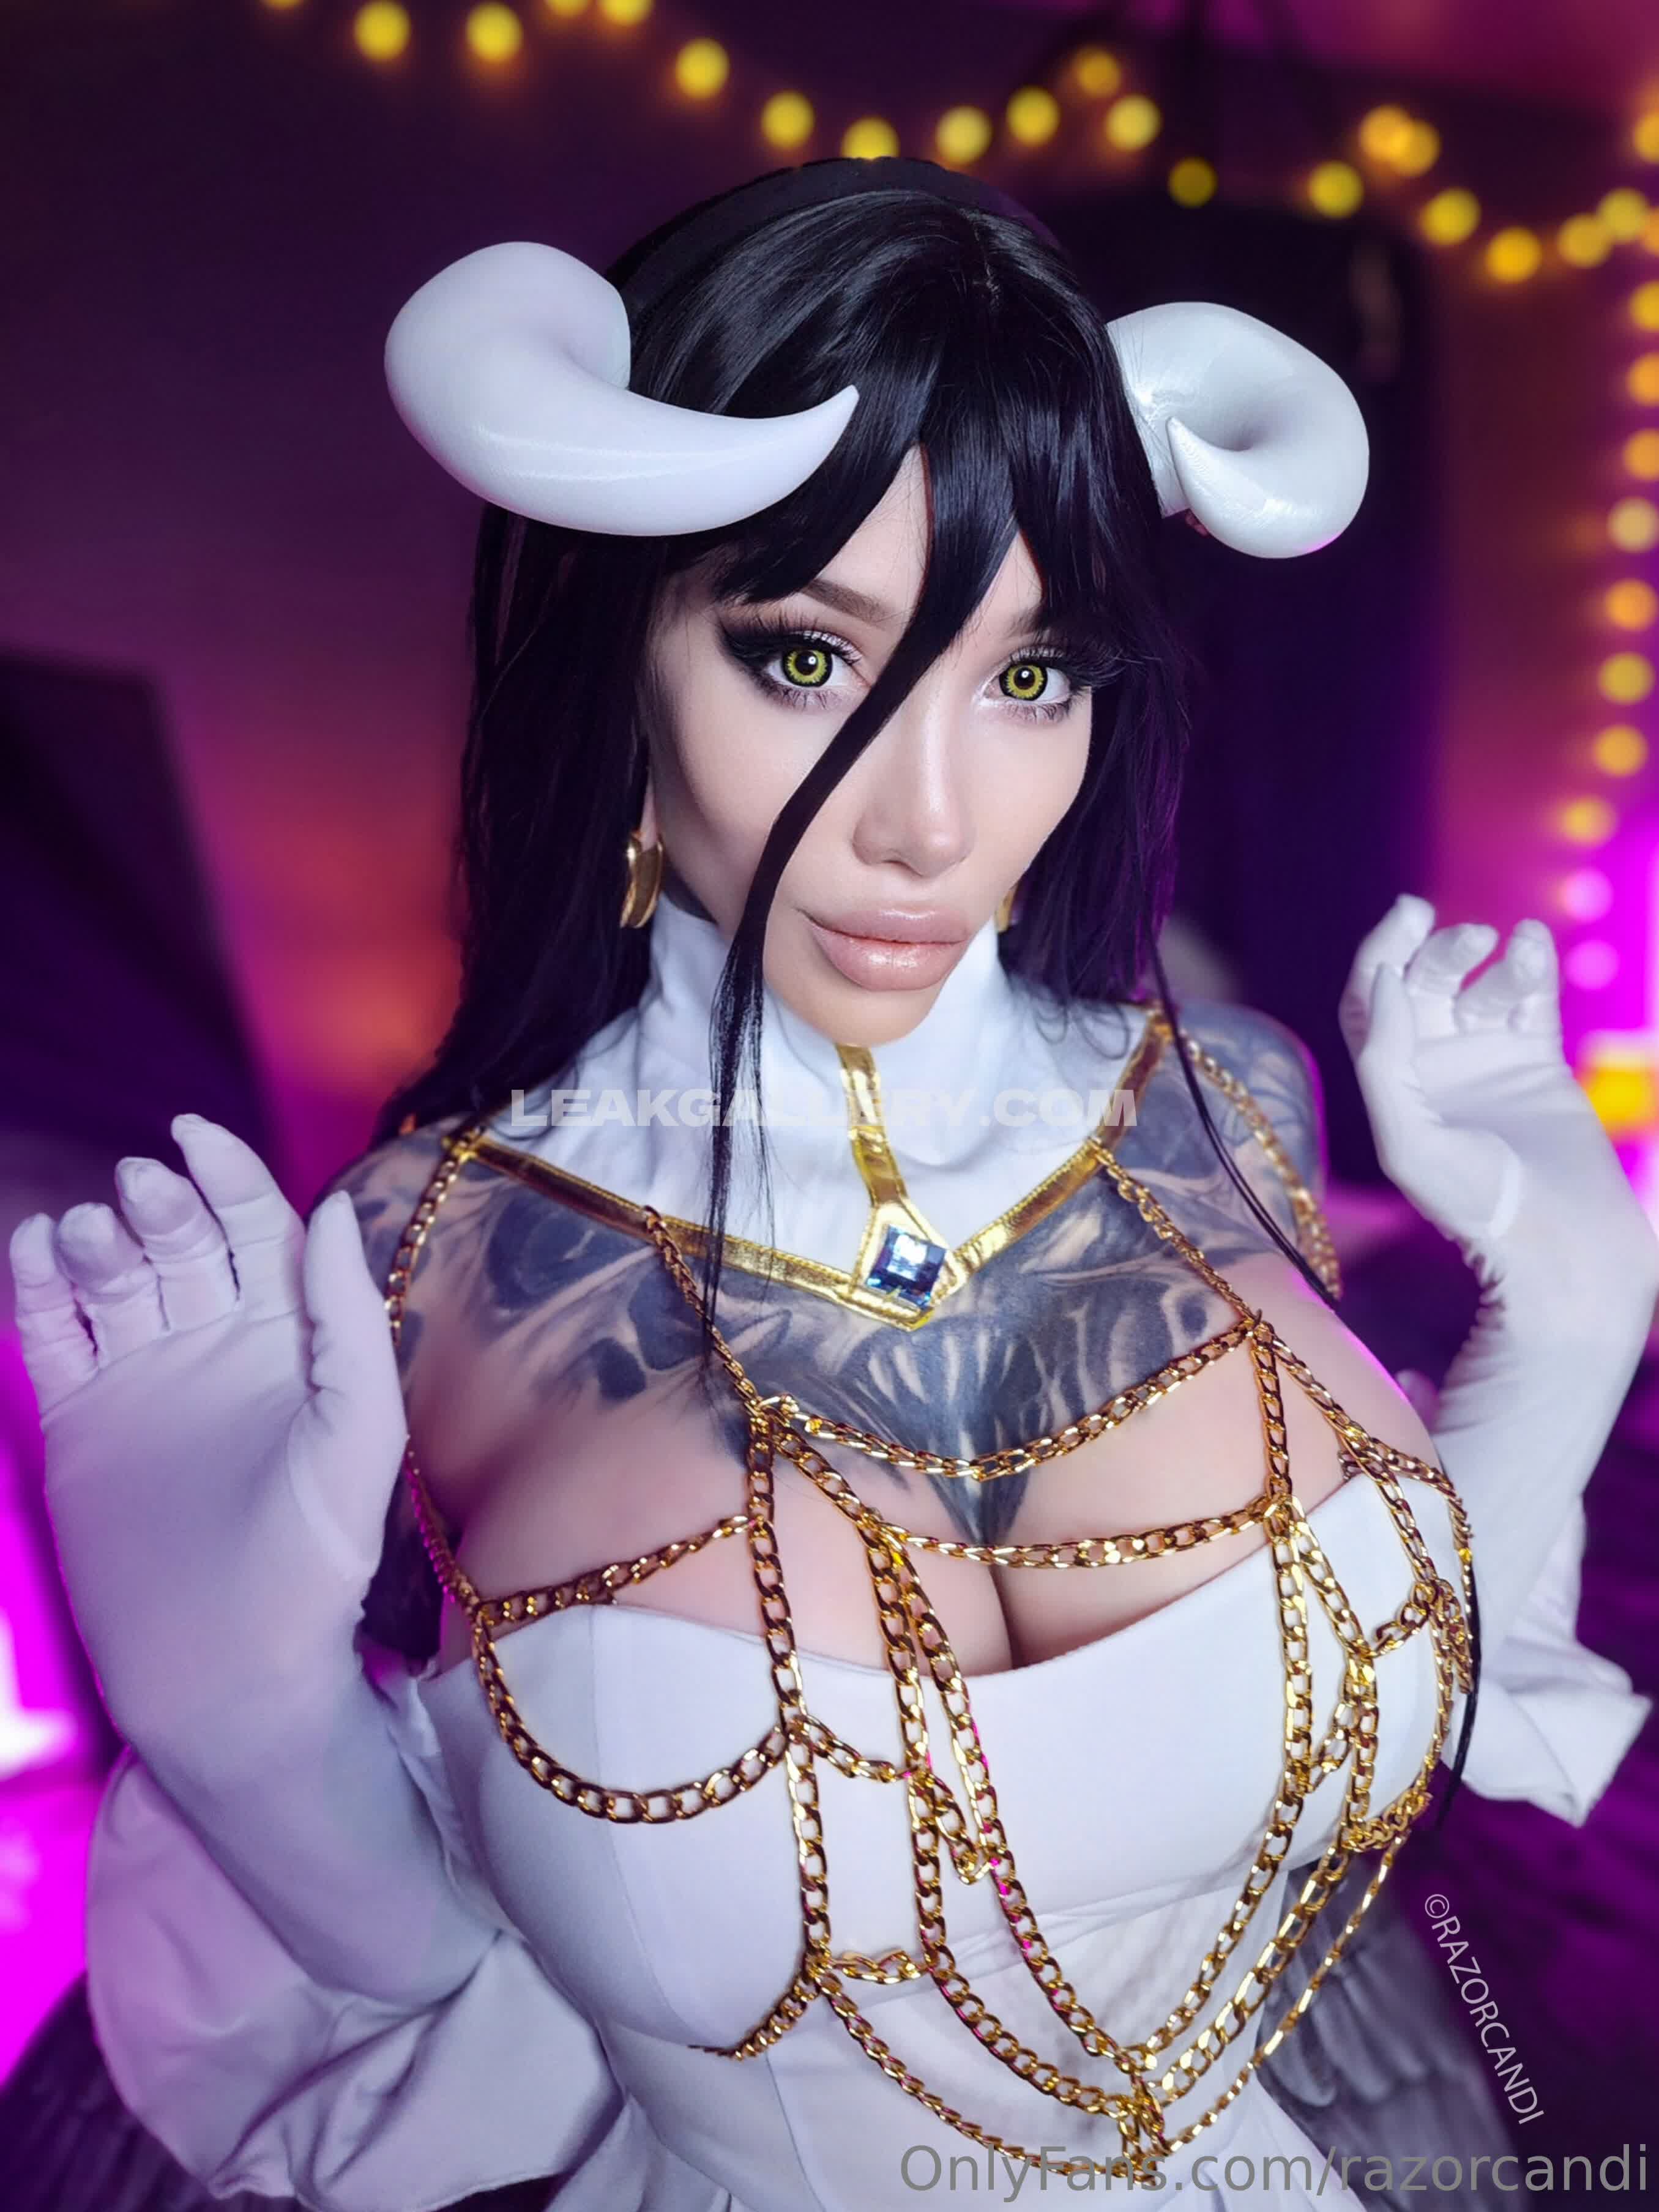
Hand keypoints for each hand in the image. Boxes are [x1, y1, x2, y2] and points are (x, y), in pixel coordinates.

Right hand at [9, 1119, 406, 1764]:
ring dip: (96, 1239)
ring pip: (111, 1276)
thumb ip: (344, 1321)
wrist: (228, 1670)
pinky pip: (53, 1334)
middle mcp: (212, 1345)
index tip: (193, 1134)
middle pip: (179, 1241)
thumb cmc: (313, 1560)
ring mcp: (142, 1379)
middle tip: (141, 1192)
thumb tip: (337, 1209)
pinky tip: (35, 1253)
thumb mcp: (355, 1432)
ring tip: (86, 1234)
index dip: (227, 1174)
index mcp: (286, 1338)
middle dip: (159, 1204)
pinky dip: (38, 1288)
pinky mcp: (80, 1420)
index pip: (255, 1228)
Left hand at [1338, 894, 1658, 1304]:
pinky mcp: (1537, 1059)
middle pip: (1423, 982)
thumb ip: (1384, 1060)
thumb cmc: (1474, 1203)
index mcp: (1391, 1082)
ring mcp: (1485, 1058)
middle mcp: (1432, 1064)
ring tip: (1510, 948)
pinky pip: (1529, 999)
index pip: (1369, 1001)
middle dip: (1440, 950)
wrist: (1558, 1237)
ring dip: (1492, 959)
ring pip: (1480, 984)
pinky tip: (1533, 943)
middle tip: (1466, 936)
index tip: (1405, 923)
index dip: (1379, 954)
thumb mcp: (1407, 1139)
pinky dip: (1532, 966)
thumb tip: (1381, 980)